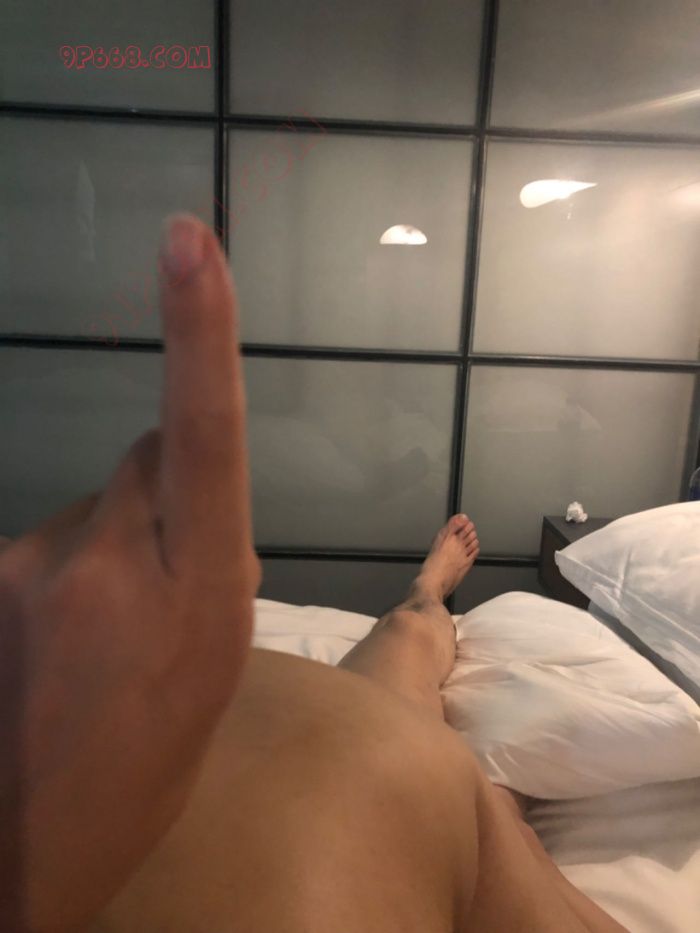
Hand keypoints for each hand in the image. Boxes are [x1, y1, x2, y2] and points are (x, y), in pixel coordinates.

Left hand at [0, 215, 259, 931]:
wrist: (41, 834)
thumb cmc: (155, 755)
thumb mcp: (216, 659)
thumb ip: (206, 561)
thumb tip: (188, 503)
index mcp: (198, 586)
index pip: (200, 434)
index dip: (198, 334)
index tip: (188, 241)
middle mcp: (111, 556)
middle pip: (148, 459)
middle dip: (164, 492)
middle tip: (163, 588)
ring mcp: (33, 564)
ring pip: (96, 506)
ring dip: (110, 546)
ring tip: (102, 637)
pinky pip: (47, 542)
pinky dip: (63, 575)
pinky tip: (58, 640)